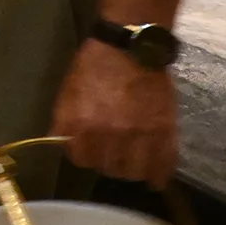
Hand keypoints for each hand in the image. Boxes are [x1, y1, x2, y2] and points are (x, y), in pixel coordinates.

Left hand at [51, 40, 179, 188]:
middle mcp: (110, 134)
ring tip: (130, 159)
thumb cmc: (94, 66)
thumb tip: (61, 142)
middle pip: (108, 168)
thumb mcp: (68, 92)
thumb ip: (64, 121)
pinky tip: (154, 177)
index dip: (84, 154)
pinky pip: (163, 164)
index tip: (89, 149)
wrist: (131, 47)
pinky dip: (159, 174)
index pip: (81, 160)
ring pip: (134, 171)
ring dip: (131, 168)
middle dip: (107, 161)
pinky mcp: (165, 130)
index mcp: (82, 124)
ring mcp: (140, 134)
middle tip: (111, 151)